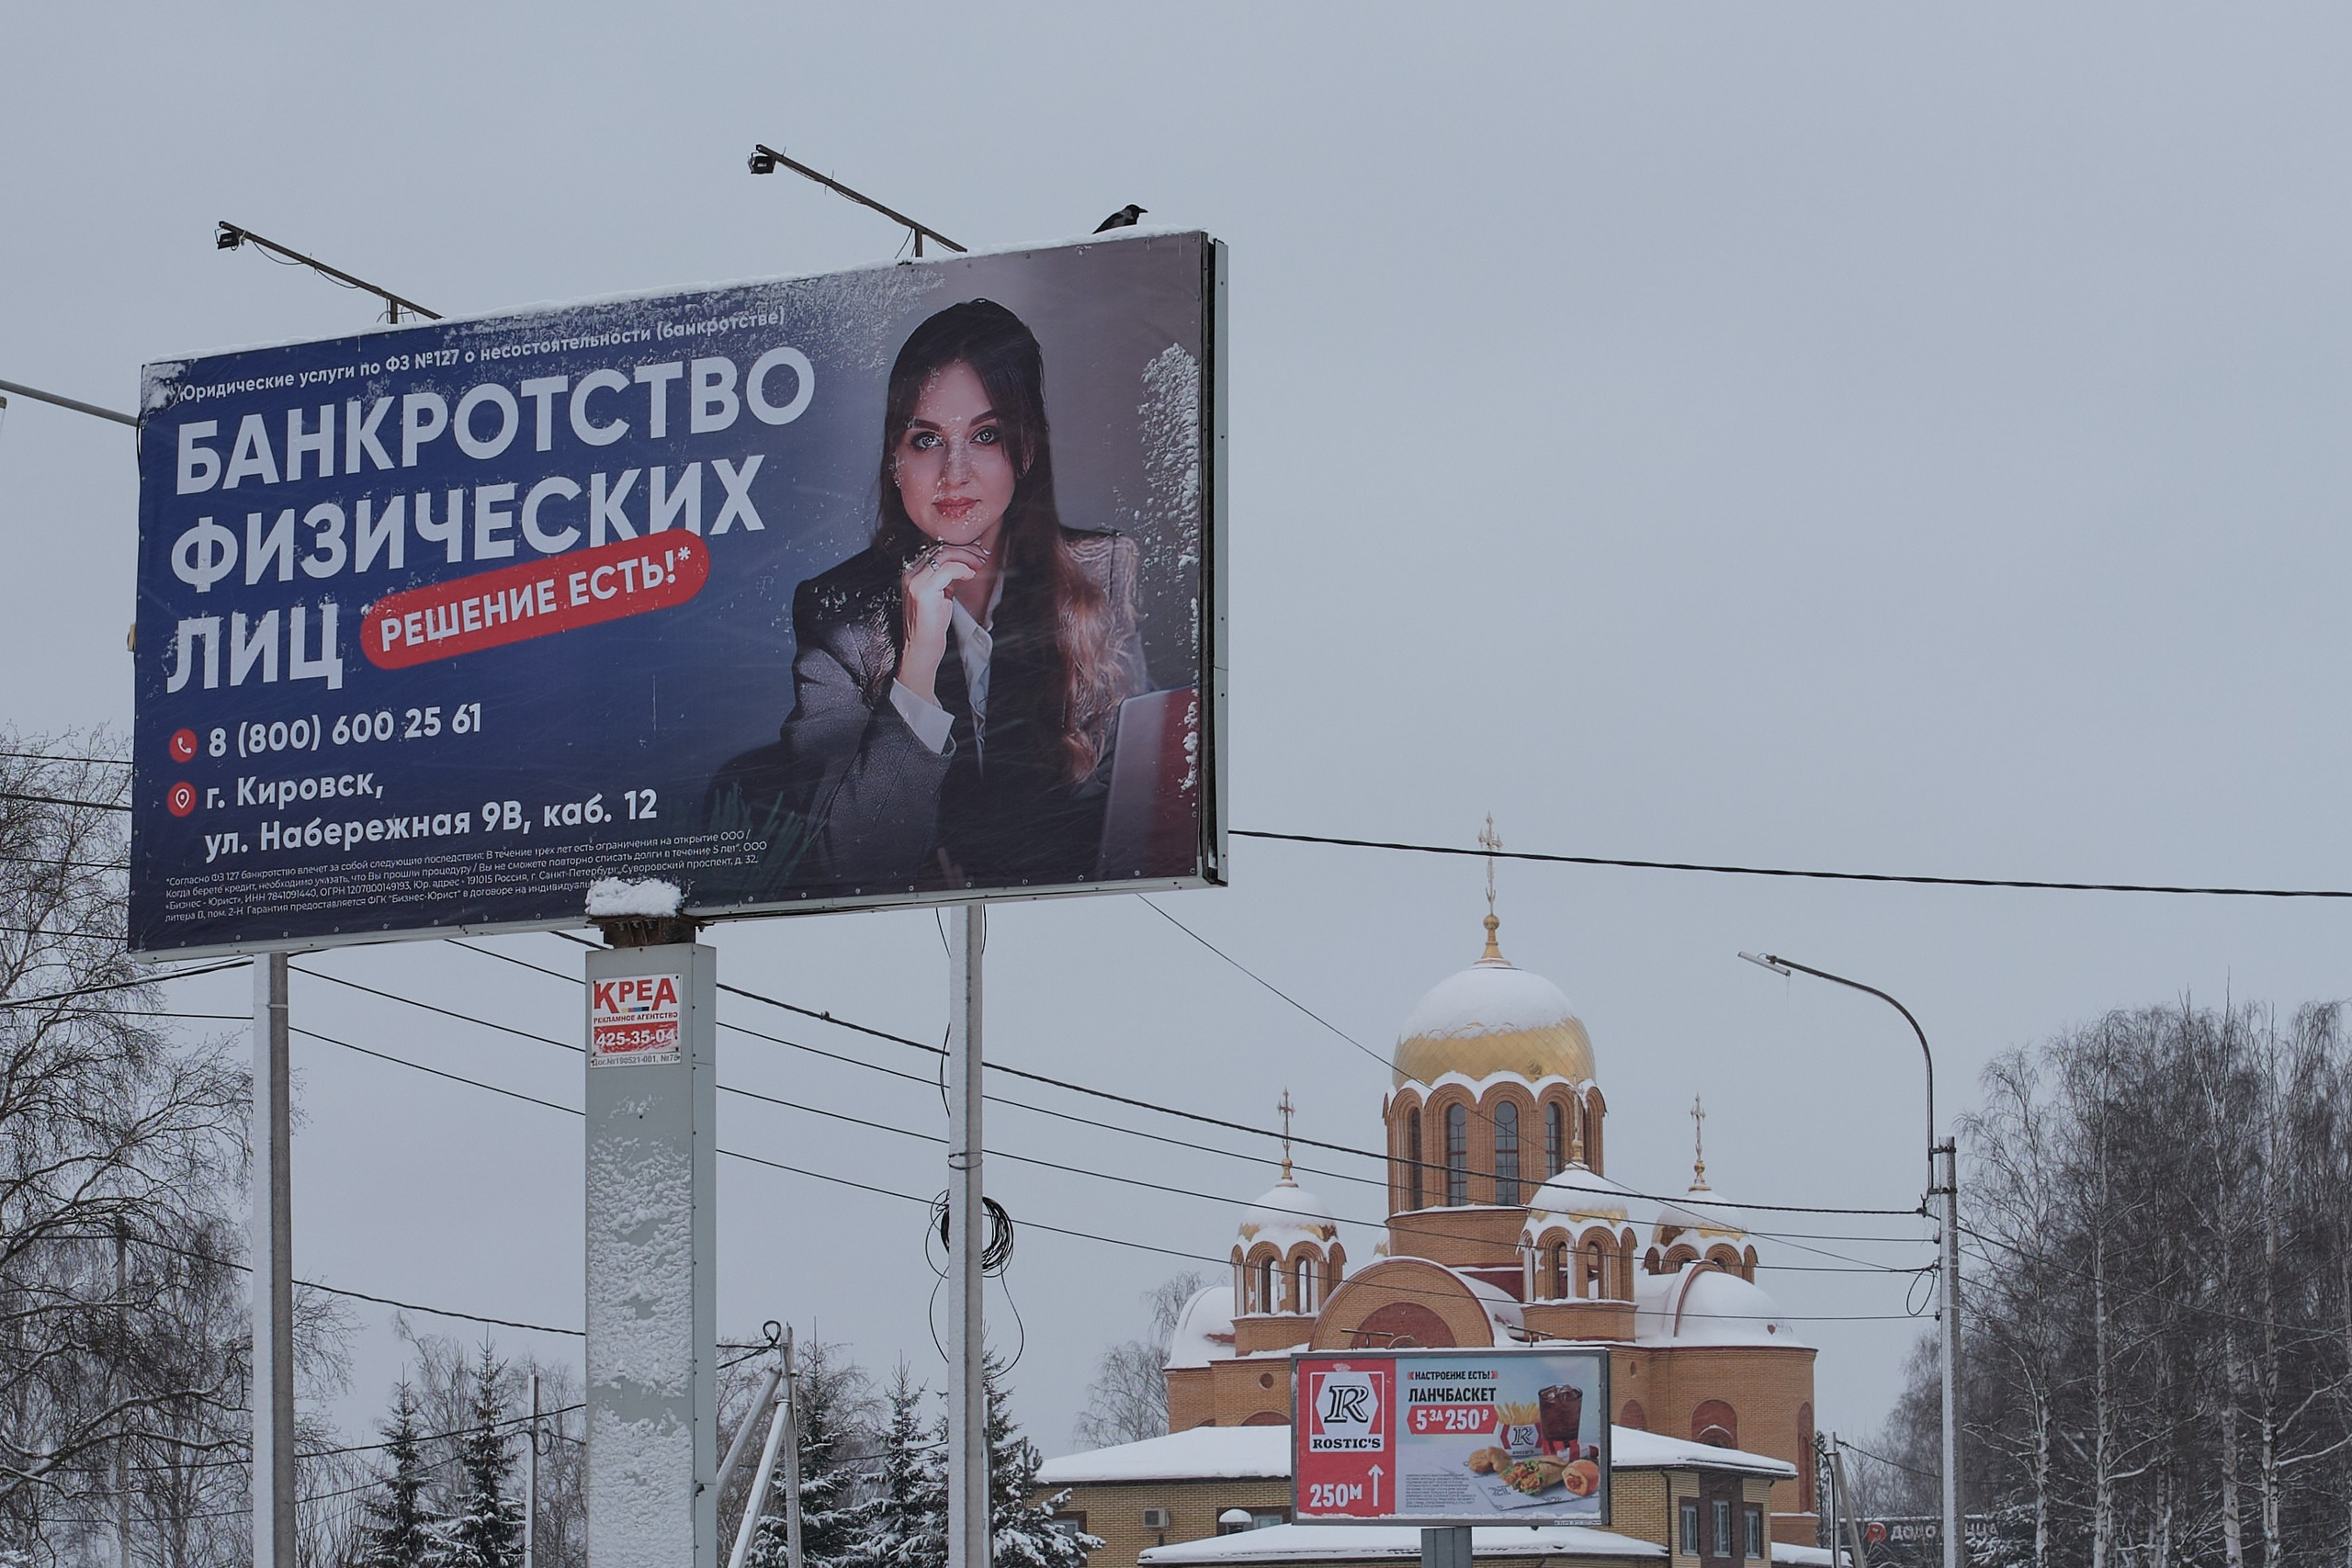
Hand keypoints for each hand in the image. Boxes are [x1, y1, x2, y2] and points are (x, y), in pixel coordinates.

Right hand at [896, 543, 989, 702]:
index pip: (936, 550)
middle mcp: (910, 574)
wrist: (921, 649)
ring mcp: (915, 581)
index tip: (976, 552)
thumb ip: (946, 578)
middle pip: (941, 549)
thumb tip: (963, 564)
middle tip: (982, 555)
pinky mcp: (923, 591)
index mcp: (912, 574)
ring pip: (944, 555)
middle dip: (965, 550)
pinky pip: (947, 569)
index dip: (959, 548)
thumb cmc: (931, 627)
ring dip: (966, 557)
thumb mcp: (940, 595)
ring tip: (979, 564)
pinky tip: (970, 575)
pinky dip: (962, 569)